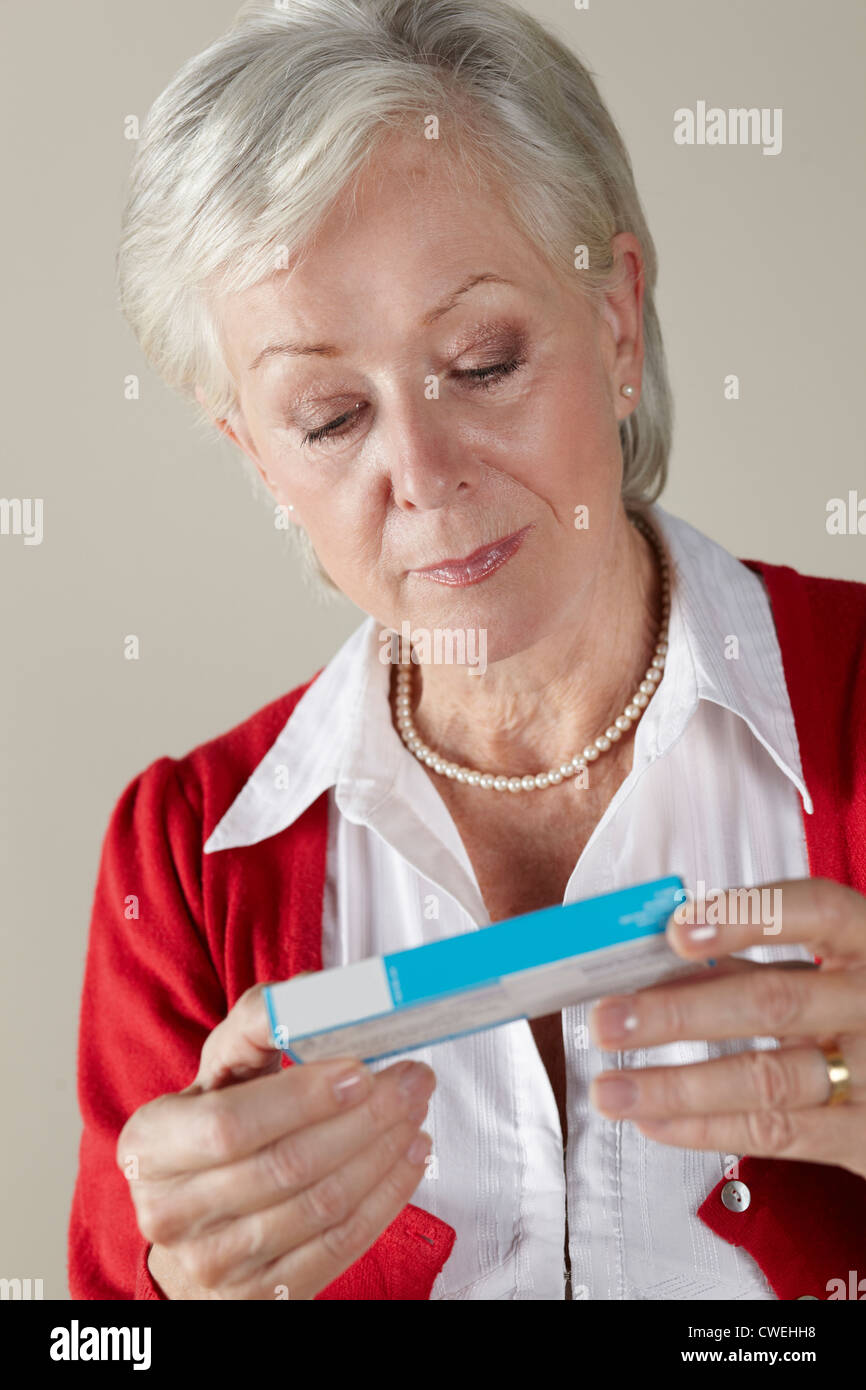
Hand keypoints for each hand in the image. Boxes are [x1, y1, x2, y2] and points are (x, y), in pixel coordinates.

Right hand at [117, 983, 435, 1298]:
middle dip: (365, 1119)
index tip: (361, 1069)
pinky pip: (338, 1246)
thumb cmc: (213, 1127)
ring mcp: (214, 1263)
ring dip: (383, 1154)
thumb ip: (260, 1022)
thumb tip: (320, 995)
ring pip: (320, 1207)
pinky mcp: (260, 1296)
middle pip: (286, 1166)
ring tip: (415, 1113)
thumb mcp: (219, 1069)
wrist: (195, 1226)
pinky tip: (408, 1159)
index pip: (230, 1124)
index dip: (302, 1097)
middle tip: (411, 1081)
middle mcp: (172, 1210)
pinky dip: (385, 1199)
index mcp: (151, 1143)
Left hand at [587, 877, 865, 1179]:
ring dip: (676, 1085)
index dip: (746, 916)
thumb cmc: (861, 1014)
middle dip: (680, 1011)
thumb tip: (655, 960)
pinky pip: (775, 1135)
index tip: (675, 929)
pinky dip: (704, 1128)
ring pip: (767, 1079)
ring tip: (610, 1087)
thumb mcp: (829, 973)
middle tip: (608, 1019)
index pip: (816, 911)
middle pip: (776, 1002)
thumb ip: (753, 963)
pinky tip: (653, 1119)